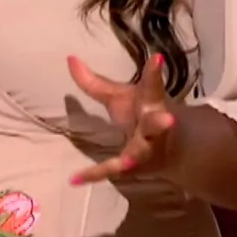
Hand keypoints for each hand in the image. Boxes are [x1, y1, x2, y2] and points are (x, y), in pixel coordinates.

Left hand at [67, 53, 179, 184]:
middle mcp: (152, 127)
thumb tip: (69, 57)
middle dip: (161, 122)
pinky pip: (112, 172)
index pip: (153, 85)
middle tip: (168, 119)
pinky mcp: (133, 167)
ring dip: (135, 157)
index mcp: (151, 103)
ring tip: (128, 162)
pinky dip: (93, 175)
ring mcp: (145, 150)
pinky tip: (73, 179)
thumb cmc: (139, 114)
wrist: (167, 148)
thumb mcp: (119, 96)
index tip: (157, 58)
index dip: (155, 73)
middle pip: (157, 125)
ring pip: (142, 153)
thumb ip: (94, 82)